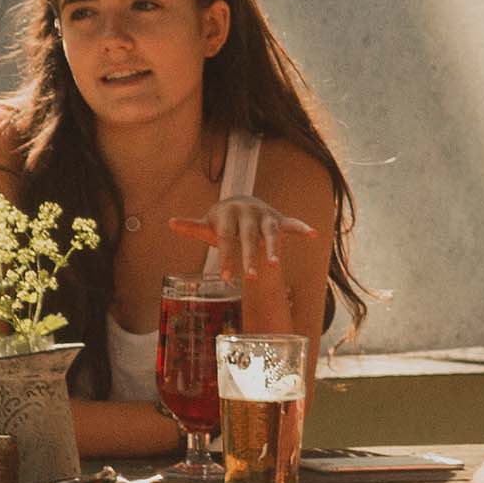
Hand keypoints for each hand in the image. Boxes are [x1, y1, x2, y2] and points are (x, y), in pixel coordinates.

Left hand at [164, 194, 318, 284]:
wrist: (241, 203)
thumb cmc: (222, 221)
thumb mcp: (208, 224)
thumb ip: (192, 227)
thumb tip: (170, 223)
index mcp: (228, 214)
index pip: (226, 239)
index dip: (225, 258)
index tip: (224, 278)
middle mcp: (248, 212)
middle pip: (248, 237)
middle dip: (248, 257)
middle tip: (248, 279)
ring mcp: (265, 215)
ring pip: (271, 233)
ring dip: (274, 248)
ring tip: (275, 265)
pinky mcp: (279, 219)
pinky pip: (291, 224)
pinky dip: (301, 228)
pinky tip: (313, 235)